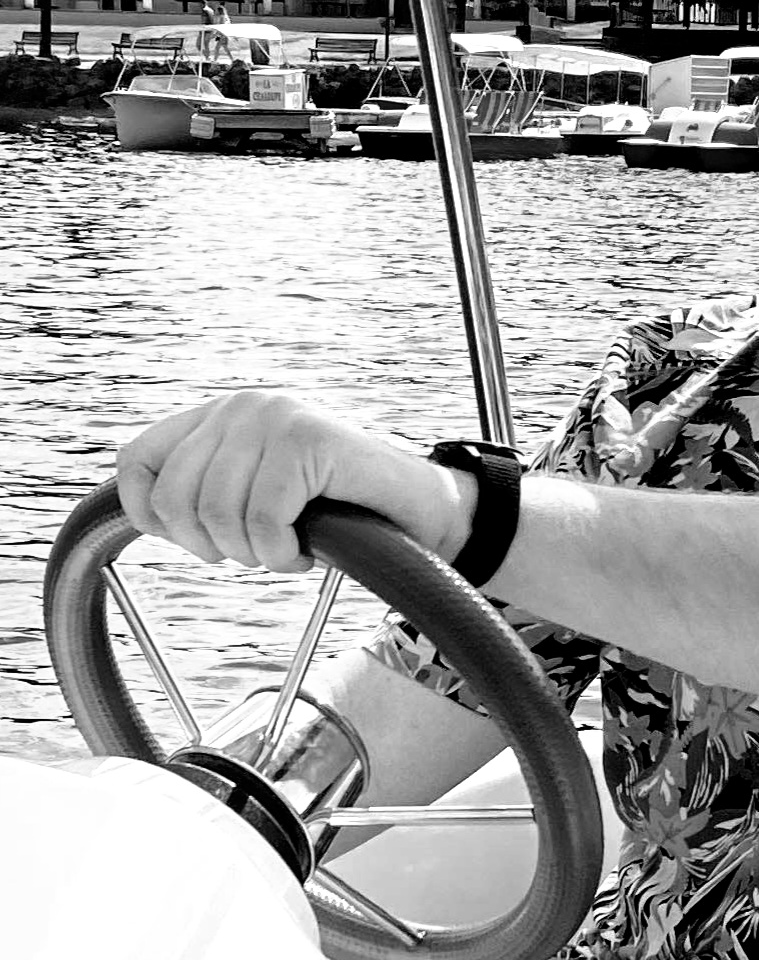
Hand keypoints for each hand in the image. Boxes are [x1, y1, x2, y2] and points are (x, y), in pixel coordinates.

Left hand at [115, 390, 474, 573]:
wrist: (422, 511)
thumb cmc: (340, 511)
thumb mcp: (257, 495)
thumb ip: (205, 490)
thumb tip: (144, 514)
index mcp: (221, 416)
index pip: (137, 459)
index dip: (148, 513)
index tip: (194, 542)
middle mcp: (242, 406)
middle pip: (174, 498)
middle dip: (212, 546)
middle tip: (259, 550)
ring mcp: (274, 417)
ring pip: (217, 513)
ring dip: (255, 553)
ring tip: (290, 546)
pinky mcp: (306, 438)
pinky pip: (264, 519)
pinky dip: (283, 552)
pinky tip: (308, 548)